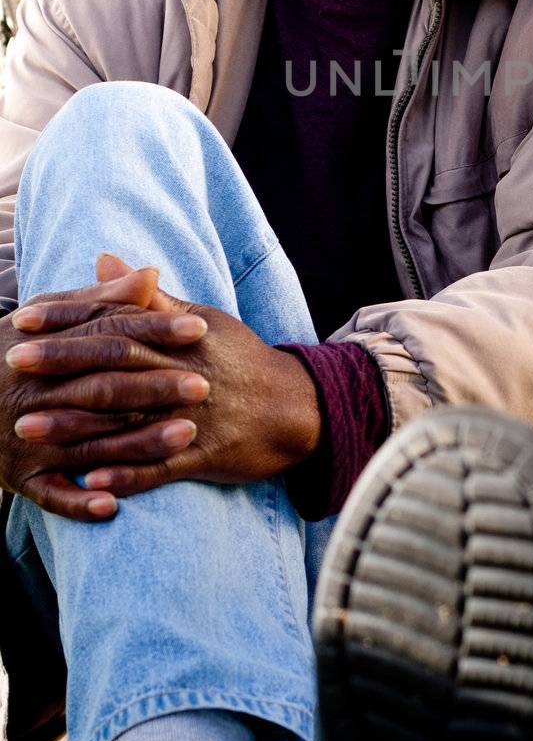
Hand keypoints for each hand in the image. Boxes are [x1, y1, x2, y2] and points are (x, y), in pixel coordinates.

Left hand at [4, 253, 321, 516]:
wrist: (297, 408)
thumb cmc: (242, 360)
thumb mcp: (204, 319)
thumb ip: (150, 297)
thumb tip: (104, 258)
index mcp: (180, 337)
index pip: (115, 323)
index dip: (68, 321)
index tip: (25, 320)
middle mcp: (182, 374)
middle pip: (114, 367)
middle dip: (62, 365)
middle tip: (13, 364)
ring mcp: (191, 417)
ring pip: (126, 421)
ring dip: (75, 426)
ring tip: (28, 428)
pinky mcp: (203, 456)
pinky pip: (159, 469)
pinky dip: (125, 476)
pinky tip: (88, 482)